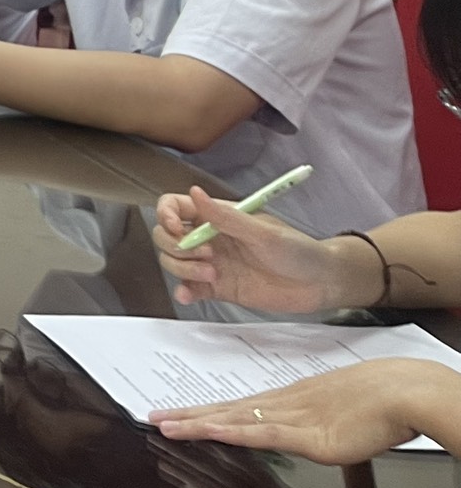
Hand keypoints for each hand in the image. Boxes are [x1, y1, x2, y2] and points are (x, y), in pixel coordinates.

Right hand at [151, 185, 357, 310]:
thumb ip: (226, 217)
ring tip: (213, 275)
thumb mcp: (263, 232)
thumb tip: (195, 192)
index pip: (175, 206)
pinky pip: (191, 288)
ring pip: (175, 262)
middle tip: (207, 255)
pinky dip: (184, 291)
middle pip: (167, 236)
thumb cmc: (298, 250)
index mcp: (217, 216)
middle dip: (177, 247)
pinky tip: (188, 295)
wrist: (321, 284)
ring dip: (183, 268)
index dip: (166, 215)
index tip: (176, 229)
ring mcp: (212, 263)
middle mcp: (209, 238)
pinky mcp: (219, 288)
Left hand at [152, 358, 460, 463]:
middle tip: (154, 415)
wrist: (405, 391)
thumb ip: (318, 421)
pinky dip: (233, 431)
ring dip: (198, 422)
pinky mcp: (308, 434)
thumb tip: (310, 431)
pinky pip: (262, 432)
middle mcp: (284, 404)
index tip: (179, 412)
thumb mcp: (339, 411)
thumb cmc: (382, 399)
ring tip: (166, 423)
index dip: (207, 410)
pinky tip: (211, 430)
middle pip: (227, 410)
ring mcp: (293, 417)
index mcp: (291, 398)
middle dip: (190, 415)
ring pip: (235, 419)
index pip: (239, 406)